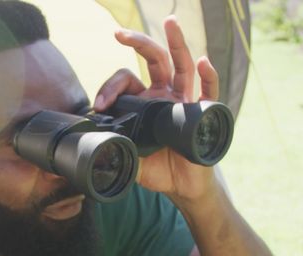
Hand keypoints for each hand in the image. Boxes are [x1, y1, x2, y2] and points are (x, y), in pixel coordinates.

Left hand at [93, 17, 219, 204]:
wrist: (182, 187)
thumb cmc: (157, 169)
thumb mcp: (128, 158)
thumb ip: (113, 150)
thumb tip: (93, 152)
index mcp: (146, 101)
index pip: (128, 79)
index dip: (112, 86)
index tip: (101, 105)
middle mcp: (166, 95)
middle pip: (155, 59)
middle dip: (139, 43)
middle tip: (120, 33)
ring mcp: (185, 101)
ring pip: (183, 65)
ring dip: (177, 43)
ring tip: (170, 22)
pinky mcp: (203, 114)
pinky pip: (208, 92)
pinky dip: (208, 76)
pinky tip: (203, 61)